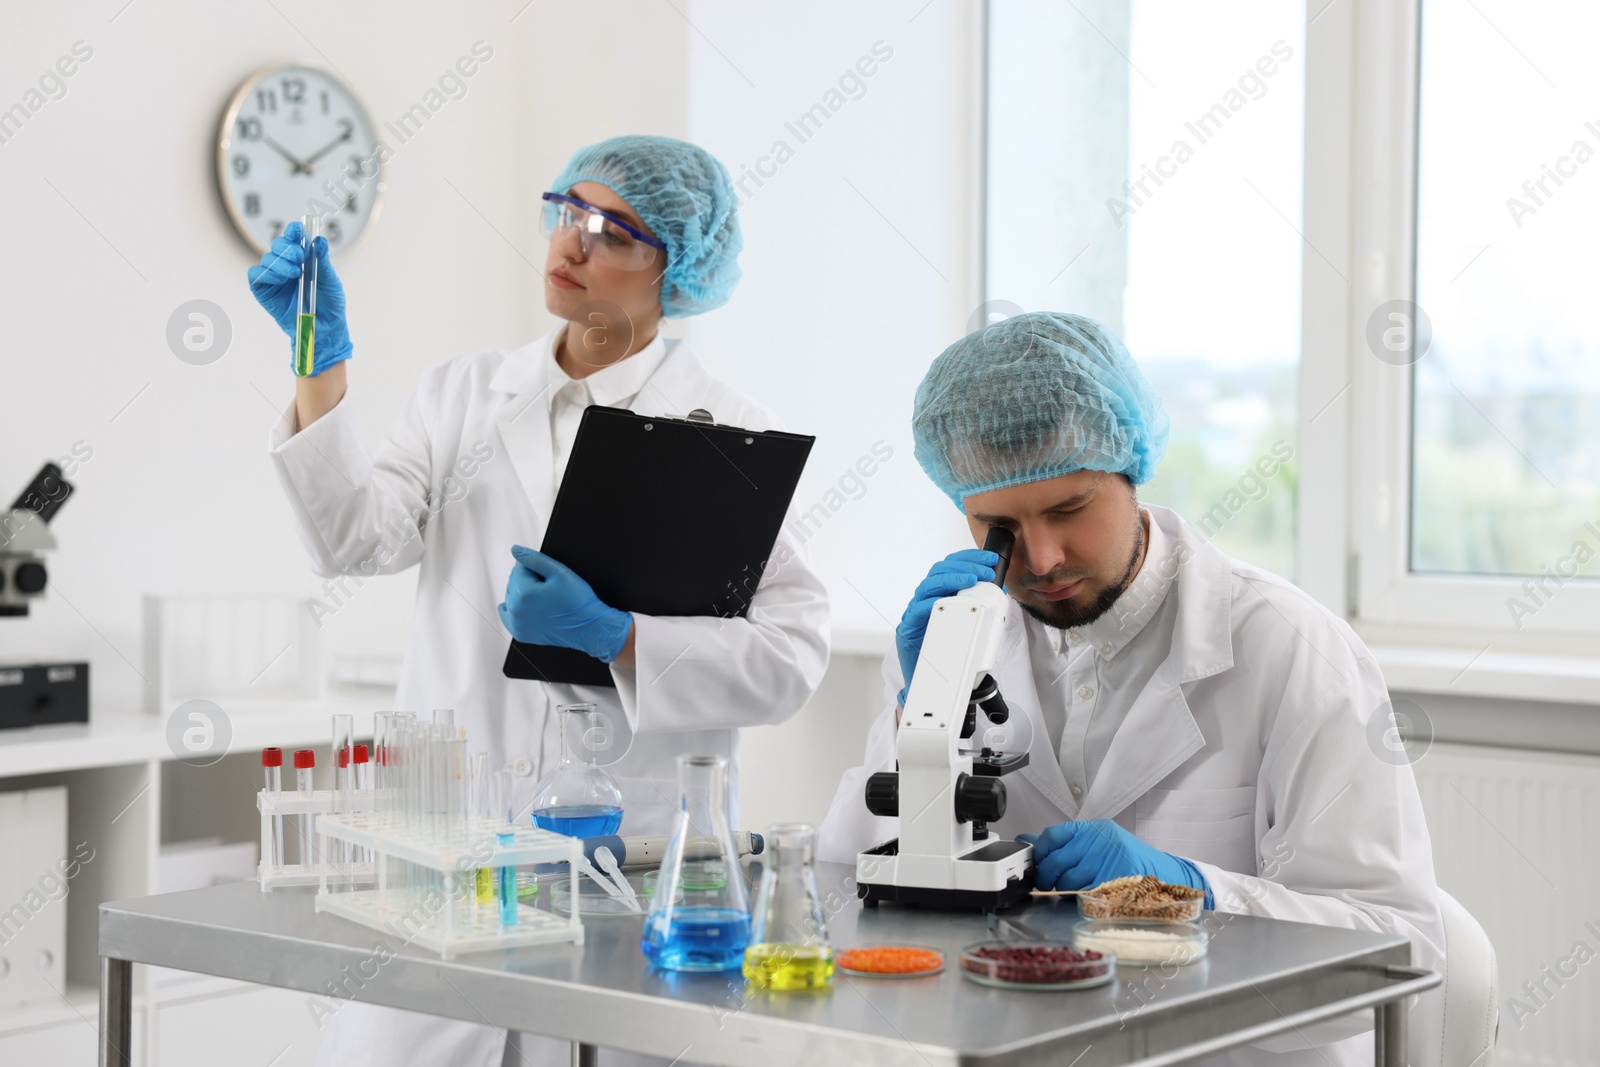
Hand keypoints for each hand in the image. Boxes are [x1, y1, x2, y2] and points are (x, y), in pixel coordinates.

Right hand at [246, 220, 352, 375]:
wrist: (325, 329)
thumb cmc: (330, 304)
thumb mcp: (331, 281)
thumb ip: (323, 261)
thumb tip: (320, 240)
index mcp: (302, 259)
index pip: (293, 238)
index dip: (293, 231)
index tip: (298, 229)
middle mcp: (285, 265)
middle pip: (278, 245)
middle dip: (287, 247)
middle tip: (300, 257)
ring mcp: (273, 278)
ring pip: (267, 258)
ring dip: (280, 262)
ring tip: (295, 273)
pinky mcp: (263, 291)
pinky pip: (255, 275)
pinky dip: (266, 273)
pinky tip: (281, 279)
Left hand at [498, 546, 632, 662]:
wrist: (588, 628)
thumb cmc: (578, 601)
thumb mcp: (560, 573)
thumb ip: (534, 559)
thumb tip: (515, 549)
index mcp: (524, 592)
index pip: (520, 567)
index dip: (537, 567)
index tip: (550, 575)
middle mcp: (515, 609)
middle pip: (514, 581)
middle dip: (529, 580)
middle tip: (549, 586)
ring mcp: (517, 623)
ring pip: (511, 596)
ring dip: (523, 592)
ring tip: (544, 597)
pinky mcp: (520, 633)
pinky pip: (508, 615)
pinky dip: (516, 608)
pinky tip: (527, 606)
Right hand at [894, 549, 998, 705]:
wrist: (928, 683)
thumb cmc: (946, 654)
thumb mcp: (967, 626)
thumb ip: (979, 608)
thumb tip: (999, 592)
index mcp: (939, 596)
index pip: (951, 567)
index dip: (969, 559)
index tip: (989, 560)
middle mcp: (925, 600)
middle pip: (939, 571)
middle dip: (965, 566)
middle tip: (986, 571)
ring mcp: (915, 613)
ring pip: (928, 585)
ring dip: (951, 578)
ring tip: (971, 580)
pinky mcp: (908, 629)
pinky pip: (917, 610)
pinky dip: (931, 603)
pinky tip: (946, 602)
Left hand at [1017, 821, 1211, 905]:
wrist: (1167, 876)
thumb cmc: (1130, 861)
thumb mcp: (1098, 844)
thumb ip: (1065, 843)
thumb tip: (1026, 839)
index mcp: (1094, 830)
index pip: (1053, 835)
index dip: (1040, 851)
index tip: (1038, 861)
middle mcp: (1098, 843)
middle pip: (1055, 860)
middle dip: (1046, 876)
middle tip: (1048, 882)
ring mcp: (1105, 863)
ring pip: (1066, 880)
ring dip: (1062, 889)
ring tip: (1071, 889)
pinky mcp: (1111, 883)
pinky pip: (1082, 893)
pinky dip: (1077, 898)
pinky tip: (1084, 896)